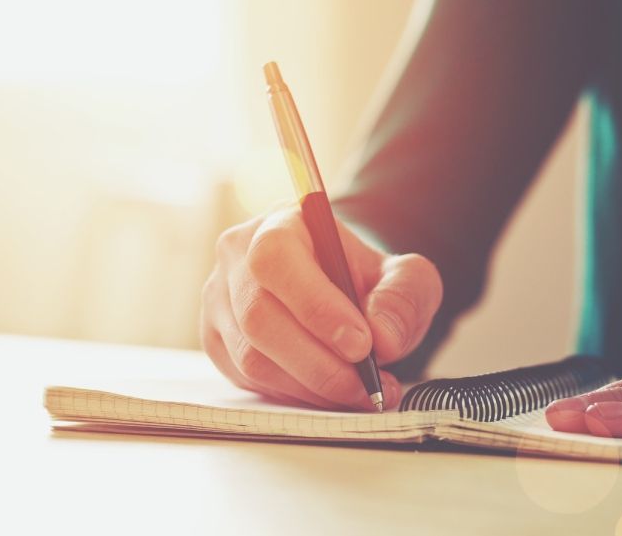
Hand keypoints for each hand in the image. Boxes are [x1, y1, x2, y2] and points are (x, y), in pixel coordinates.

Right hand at [200, 206, 442, 410]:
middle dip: (318, 362)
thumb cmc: (364, 278)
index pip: (275, 259)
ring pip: (251, 357)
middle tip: (366, 383)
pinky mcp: (217, 342)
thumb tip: (382, 339)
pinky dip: (294, 395)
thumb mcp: (403, 275)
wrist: (340, 289)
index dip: (315, 306)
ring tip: (359, 393)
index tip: (361, 344)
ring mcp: (220, 303)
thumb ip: (403, 297)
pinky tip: (328, 392)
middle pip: (258, 317)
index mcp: (277, 225)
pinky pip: (248, 380)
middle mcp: (236, 259)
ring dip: (310, 386)